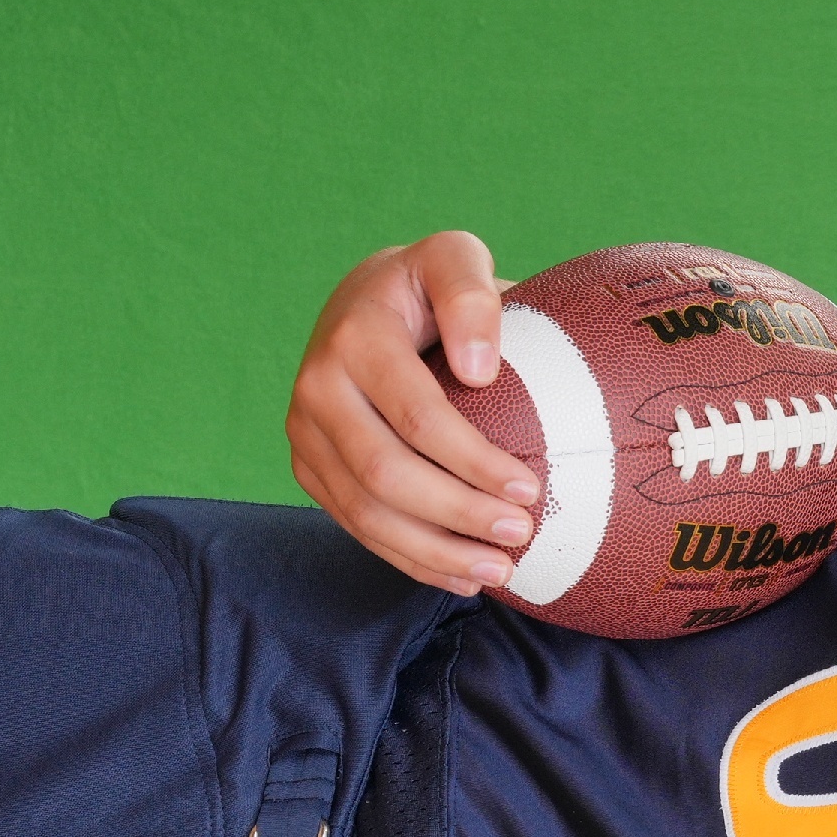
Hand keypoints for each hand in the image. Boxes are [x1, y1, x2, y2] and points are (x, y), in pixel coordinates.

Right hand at [285, 230, 540, 592]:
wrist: (366, 303)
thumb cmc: (429, 285)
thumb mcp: (454, 259)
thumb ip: (471, 294)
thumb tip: (480, 371)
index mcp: (354, 336)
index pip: (418, 417)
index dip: (474, 462)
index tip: (531, 489)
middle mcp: (315, 387)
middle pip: (386, 475)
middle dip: (458, 515)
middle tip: (521, 535)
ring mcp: (305, 433)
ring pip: (367, 515)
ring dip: (437, 553)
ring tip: (498, 571)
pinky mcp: (308, 467)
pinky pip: (358, 528)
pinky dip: (412, 560)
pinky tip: (463, 577)